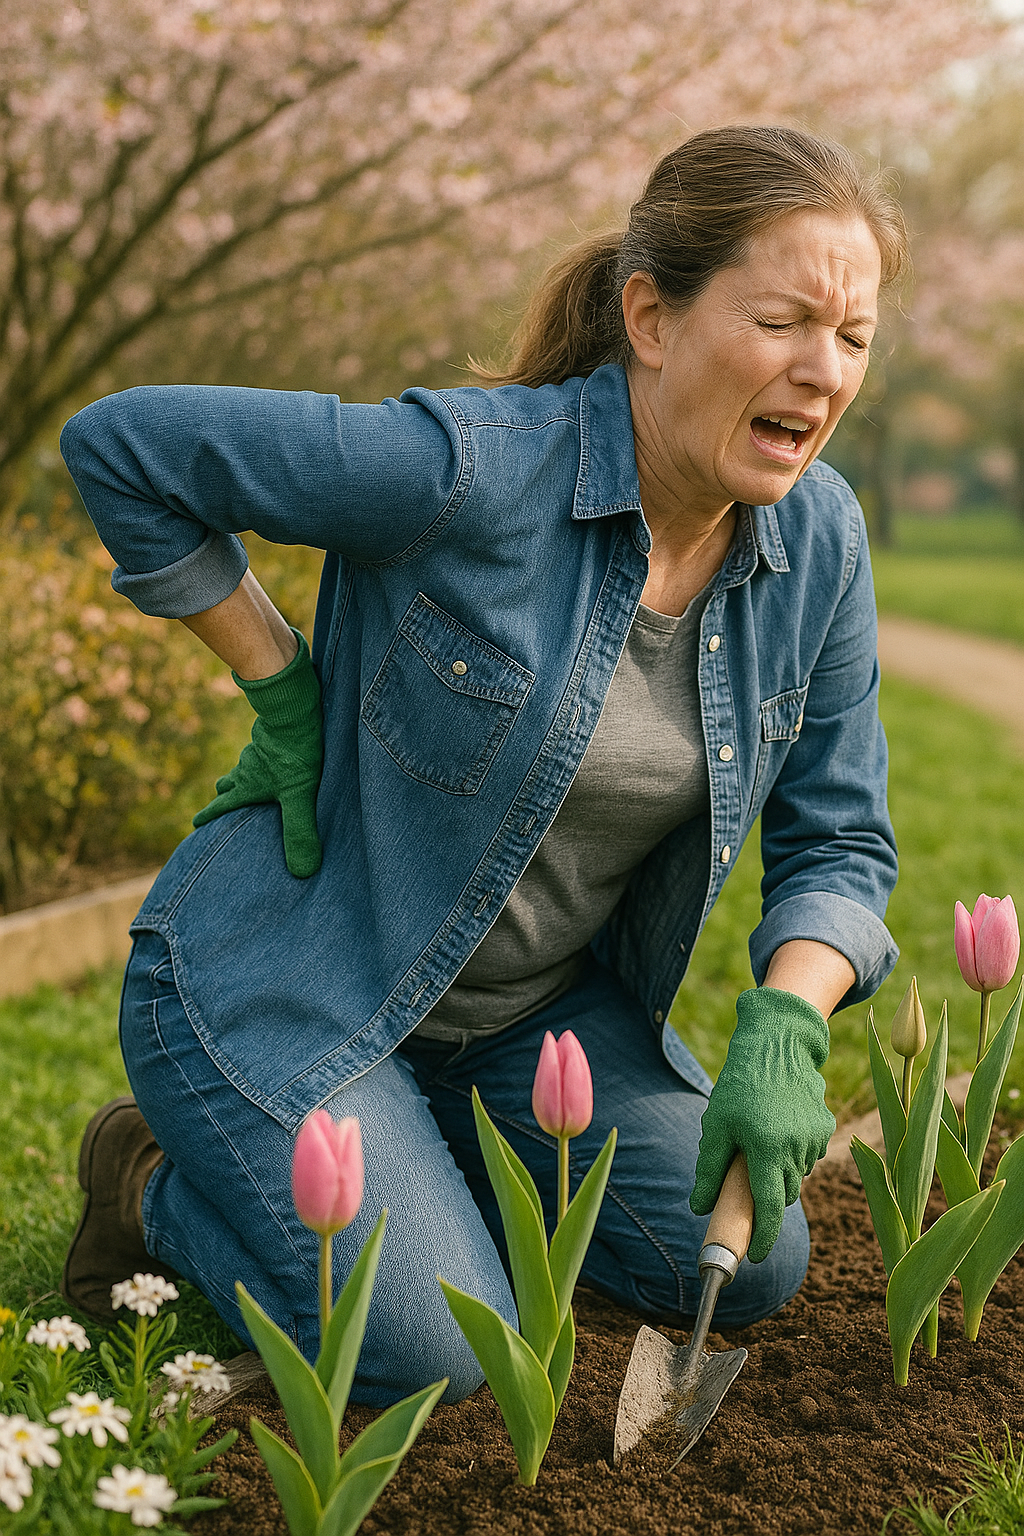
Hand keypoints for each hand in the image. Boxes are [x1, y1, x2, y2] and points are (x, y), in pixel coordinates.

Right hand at [193, 629, 323, 877]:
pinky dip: (263, 755)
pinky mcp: (273, 731)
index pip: (224, 806)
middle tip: (221, 797)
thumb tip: (303, 872)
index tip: (195, 825)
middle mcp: (248, 767)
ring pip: (244, 763)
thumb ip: (299, 831)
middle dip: (225, 792)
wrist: (293, 705)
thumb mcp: (299, 795)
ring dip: (243, 772)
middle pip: (229, 782)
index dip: (210, 817)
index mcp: (249, 785)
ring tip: (248, 777)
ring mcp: (258, 747)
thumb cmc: (295, 752)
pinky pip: (262, 746)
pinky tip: (275, 752)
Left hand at [689, 988, 835, 1261]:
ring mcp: (814, 1138)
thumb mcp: (716, 1126)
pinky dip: (791, 1154)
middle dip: (766, 1199)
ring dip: (779, 1173)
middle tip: (746, 1183)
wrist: (777, 1045)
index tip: (755, 1256)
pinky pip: (806, 1156)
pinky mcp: (824, 1126)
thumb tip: (700, 1207)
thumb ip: (709, 1170)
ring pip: (795, 1176)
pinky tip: (777, 1129)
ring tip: (759, 1143)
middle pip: (783, 1195)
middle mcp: (796, 1147)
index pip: (770, 1208)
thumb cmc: (739, 1085)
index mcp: (767, 1148)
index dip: (763, 1237)